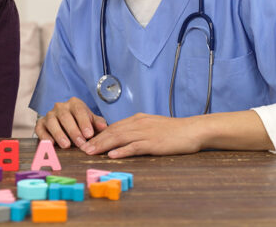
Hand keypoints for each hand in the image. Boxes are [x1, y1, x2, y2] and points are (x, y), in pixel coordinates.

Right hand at [34, 97, 107, 148]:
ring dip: (59, 134)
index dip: (84, 122)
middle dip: (73, 131)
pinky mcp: (40, 124)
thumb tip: (103, 127)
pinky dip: (44, 136)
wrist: (66, 123)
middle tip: (81, 143)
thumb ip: (98, 123)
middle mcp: (60, 107)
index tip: (89, 134)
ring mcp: (49, 115)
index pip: (79, 110)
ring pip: (52, 122)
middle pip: (65, 116)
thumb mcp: (91, 121)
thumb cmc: (81, 122)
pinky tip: (51, 144)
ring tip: (66, 145)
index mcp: (74, 103)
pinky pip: (40, 129)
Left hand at [81, 113, 200, 157]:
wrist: (193, 130)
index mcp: (138, 120)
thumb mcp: (153, 126)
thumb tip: (124, 137)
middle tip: (83, 149)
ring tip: (90, 152)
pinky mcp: (153, 143)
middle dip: (96, 140)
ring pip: (119, 138)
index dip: (99, 134)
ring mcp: (146, 133)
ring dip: (103, 145)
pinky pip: (135, 147)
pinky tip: (112, 155)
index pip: (113, 127)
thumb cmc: (174, 131)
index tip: (87, 142)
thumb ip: (138, 130)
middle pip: (112, 132)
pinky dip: (122, 150)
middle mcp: (139, 124)